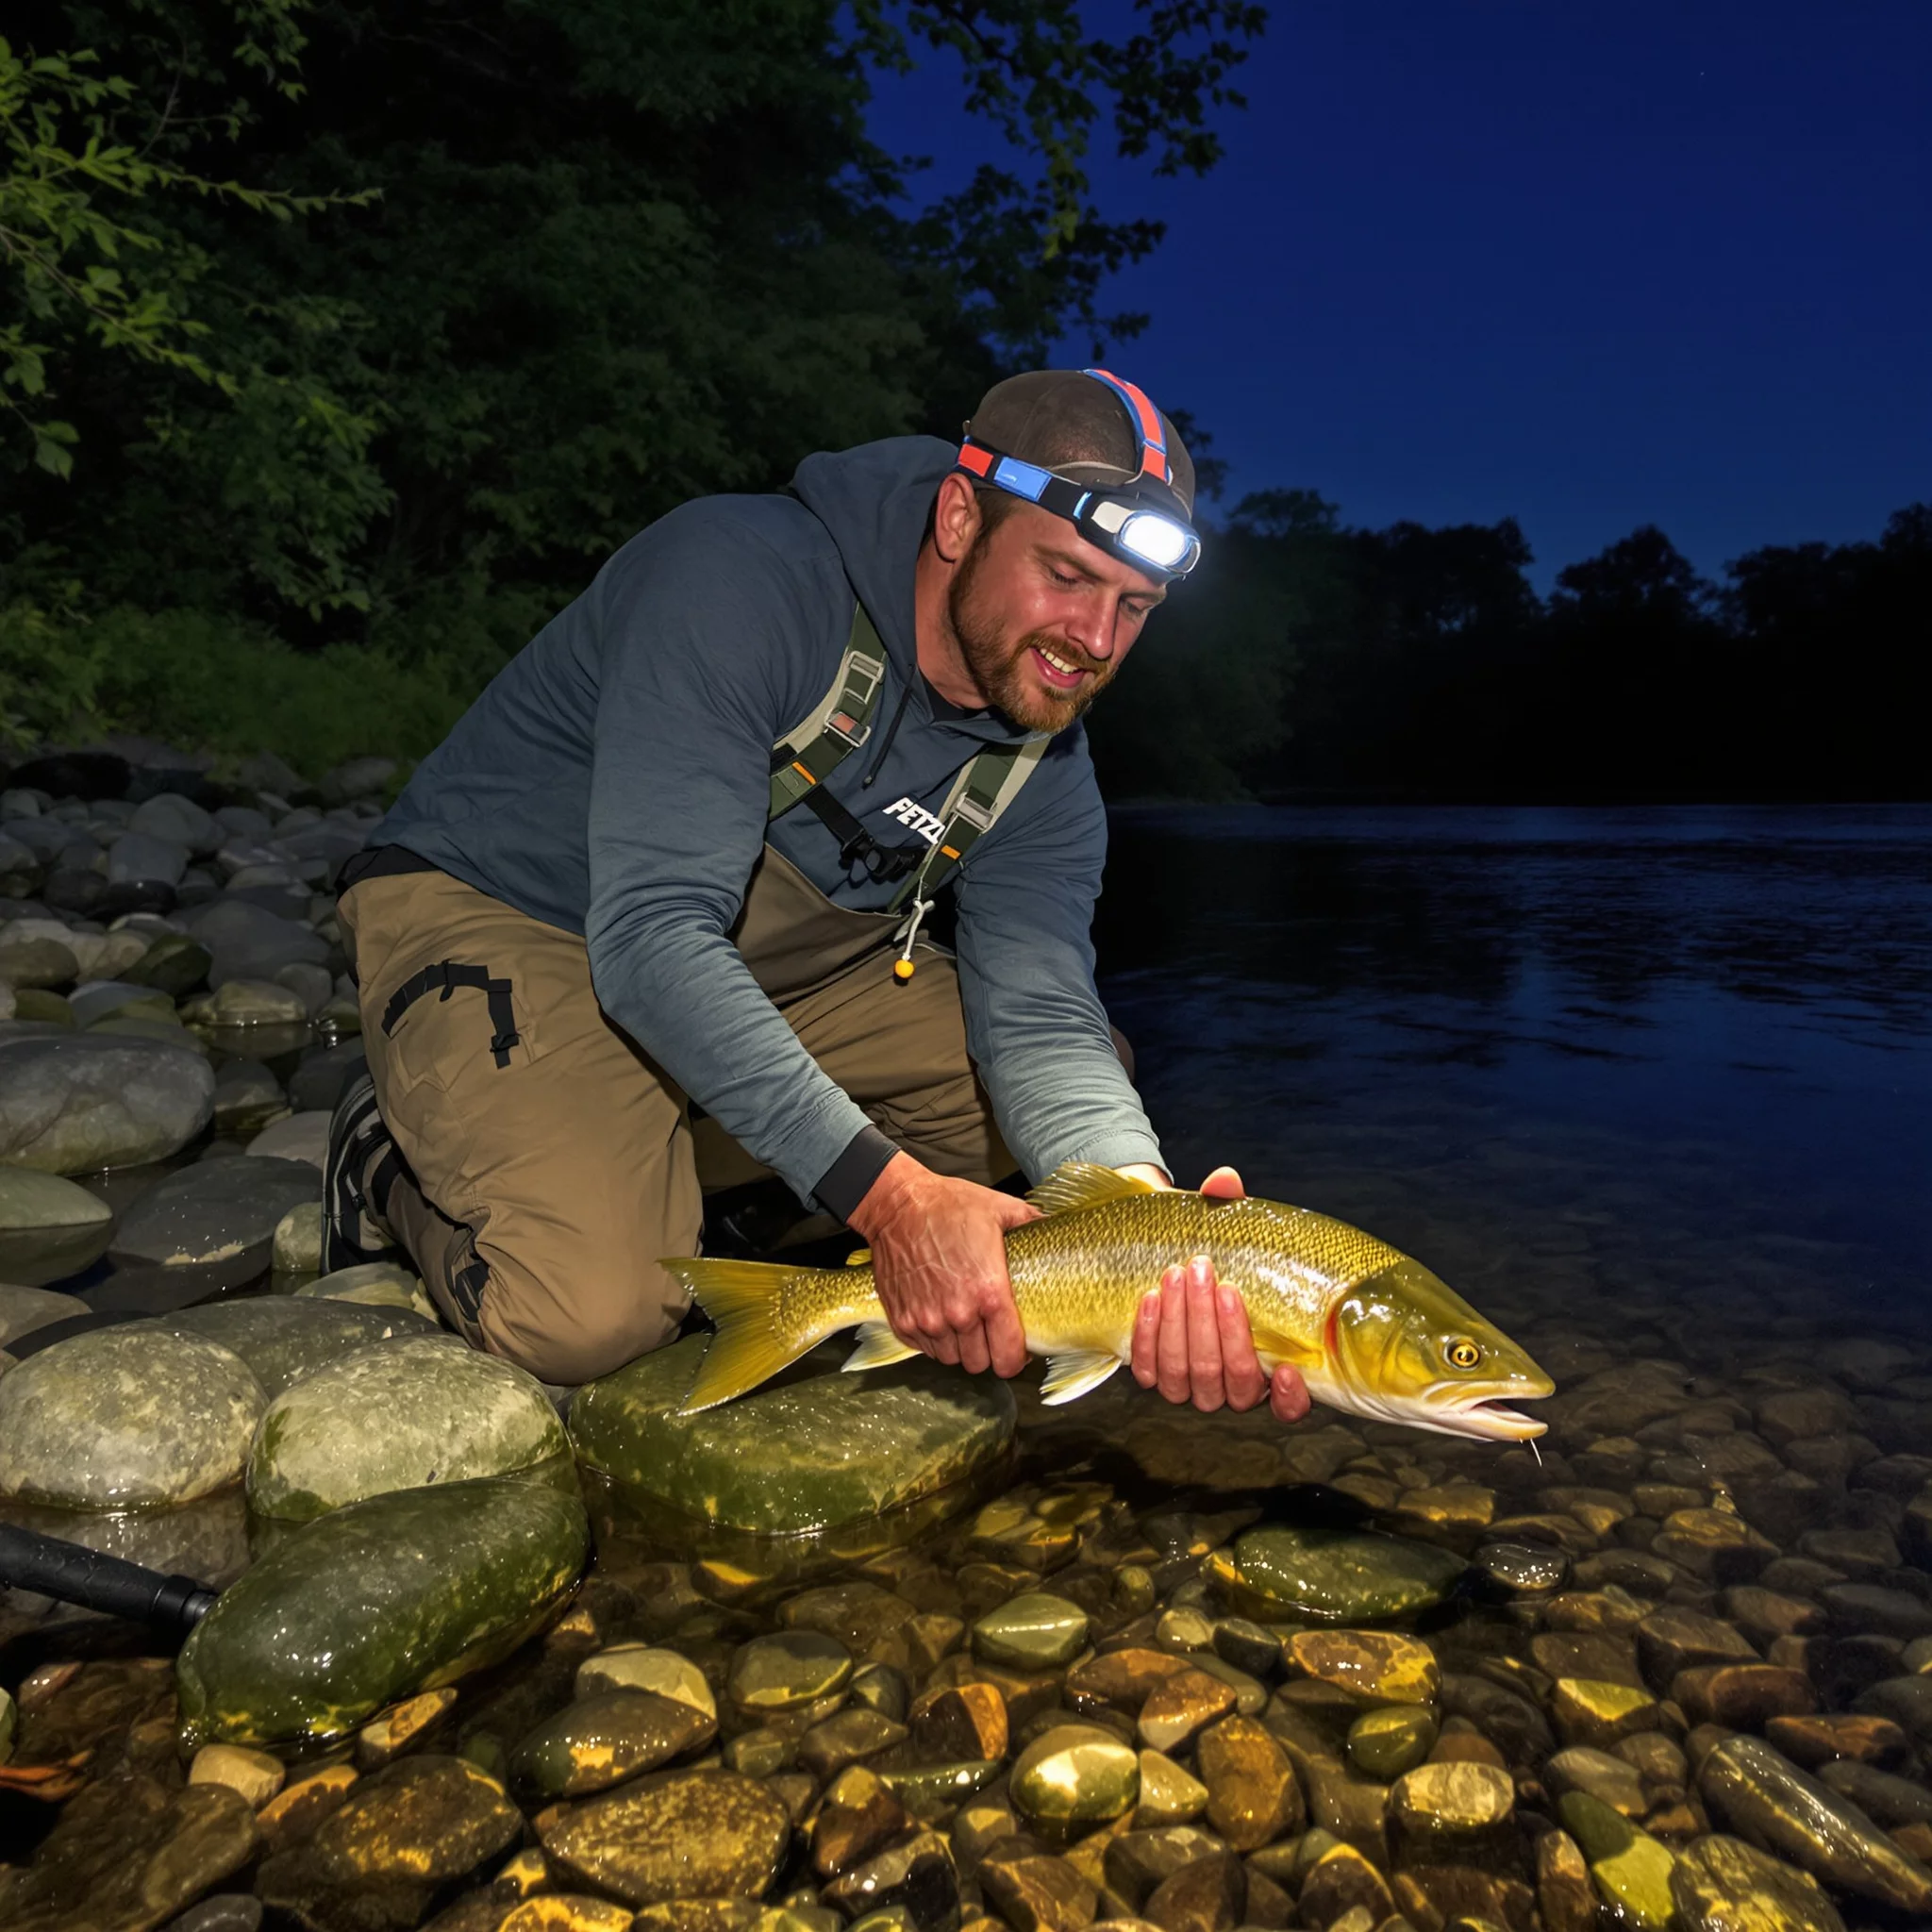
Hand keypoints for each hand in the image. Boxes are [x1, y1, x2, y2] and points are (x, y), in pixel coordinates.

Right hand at [848, 1152, 1038, 1375]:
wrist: (898, 1205)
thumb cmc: (949, 1206)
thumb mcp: (1002, 1209)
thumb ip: (1033, 1224)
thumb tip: (1056, 1227)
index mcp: (989, 1293)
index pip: (1008, 1357)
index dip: (1015, 1359)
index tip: (1015, 1350)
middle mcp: (958, 1314)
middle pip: (979, 1364)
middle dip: (986, 1351)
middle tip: (986, 1329)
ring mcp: (926, 1320)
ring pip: (951, 1359)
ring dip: (958, 1345)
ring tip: (961, 1319)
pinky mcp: (901, 1320)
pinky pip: (924, 1348)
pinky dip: (932, 1338)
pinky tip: (938, 1312)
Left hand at [1128, 1165, 1311, 1423]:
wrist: (1155, 1258)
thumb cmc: (1209, 1251)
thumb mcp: (1222, 1230)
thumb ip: (1228, 1207)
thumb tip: (1224, 1180)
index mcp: (1268, 1364)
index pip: (1289, 1406)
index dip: (1290, 1399)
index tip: (1288, 1368)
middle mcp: (1229, 1385)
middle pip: (1230, 1377)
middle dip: (1221, 1327)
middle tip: (1208, 1275)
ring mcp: (1189, 1385)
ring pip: (1188, 1375)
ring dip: (1182, 1324)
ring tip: (1177, 1275)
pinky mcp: (1152, 1376)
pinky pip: (1148, 1370)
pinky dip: (1149, 1334)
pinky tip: (1149, 1297)